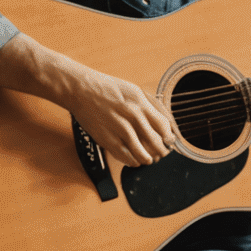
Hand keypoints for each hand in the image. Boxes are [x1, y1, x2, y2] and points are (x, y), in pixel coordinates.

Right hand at [63, 67, 177, 166]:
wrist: (81, 90)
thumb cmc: (108, 89)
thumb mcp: (134, 90)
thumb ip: (151, 106)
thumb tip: (167, 122)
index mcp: (141, 104)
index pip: (164, 127)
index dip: (169, 138)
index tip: (169, 142)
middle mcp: (132, 117)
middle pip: (155, 143)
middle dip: (161, 152)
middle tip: (161, 153)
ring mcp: (120, 129)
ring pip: (142, 154)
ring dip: (148, 159)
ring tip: (148, 159)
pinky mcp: (107, 139)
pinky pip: (125, 157)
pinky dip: (133, 162)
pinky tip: (134, 160)